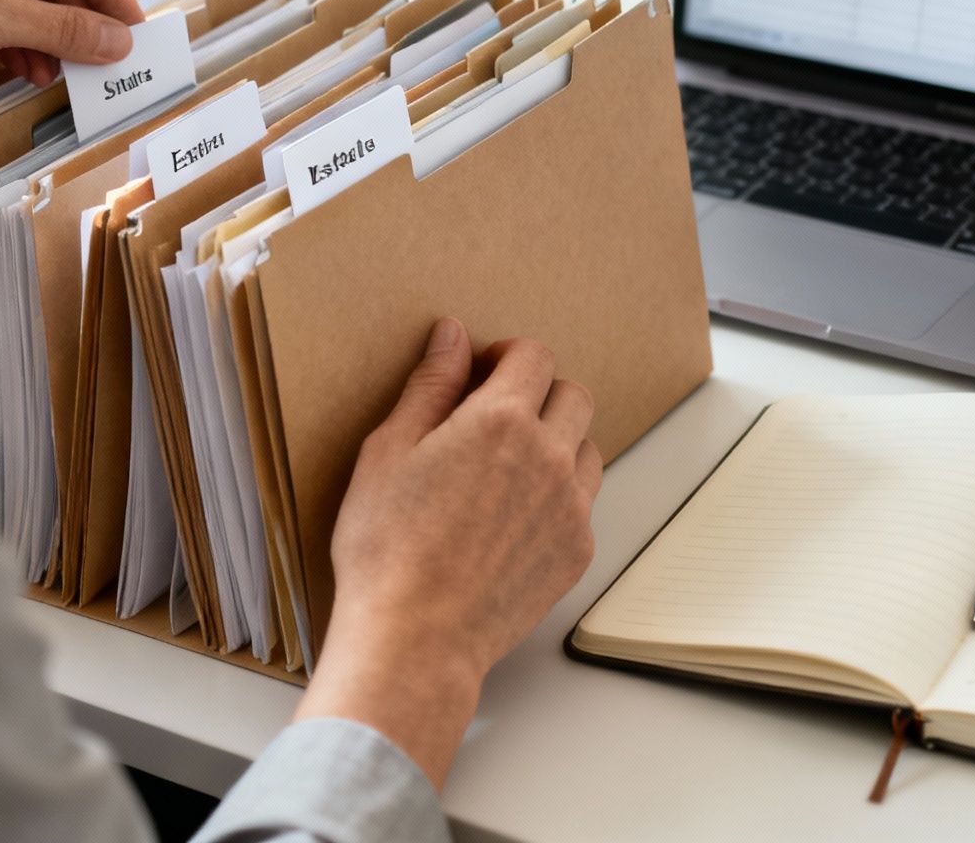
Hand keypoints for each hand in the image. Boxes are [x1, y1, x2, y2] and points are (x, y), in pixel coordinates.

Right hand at [294, 318, 601, 788]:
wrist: (415, 638)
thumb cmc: (388, 549)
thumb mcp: (388, 452)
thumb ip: (430, 386)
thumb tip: (452, 336)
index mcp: (501, 421)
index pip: (534, 356)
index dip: (506, 357)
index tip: (481, 375)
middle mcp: (550, 457)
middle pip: (574, 396)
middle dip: (539, 393)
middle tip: (494, 418)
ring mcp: (571, 508)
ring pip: (587, 449)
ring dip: (557, 443)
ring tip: (506, 470)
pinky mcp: (576, 552)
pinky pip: (583, 504)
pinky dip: (558, 497)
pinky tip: (512, 519)